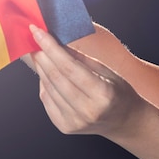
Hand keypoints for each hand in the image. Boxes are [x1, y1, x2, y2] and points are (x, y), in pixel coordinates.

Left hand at [29, 24, 145, 138]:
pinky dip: (44, 84)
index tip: (37, 31)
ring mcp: (75, 121)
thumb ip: (82, 59)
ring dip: (41, 68)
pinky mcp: (65, 127)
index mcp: (103, 94)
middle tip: (34, 39)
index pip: (69, 67)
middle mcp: (87, 110)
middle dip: (42, 55)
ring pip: (48, 88)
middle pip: (56, 77)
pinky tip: (46, 73)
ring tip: (39, 54)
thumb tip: (57, 42)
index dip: (51, 47)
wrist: (125, 121)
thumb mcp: (109, 72)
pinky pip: (47, 101)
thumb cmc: (119, 93)